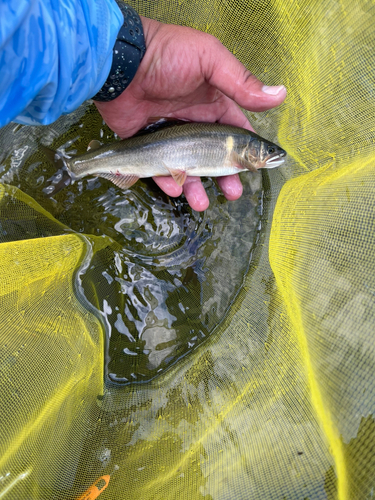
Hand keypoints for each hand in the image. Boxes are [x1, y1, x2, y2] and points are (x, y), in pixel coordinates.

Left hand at [95, 17, 285, 210]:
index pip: (235, 133)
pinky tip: (175, 189)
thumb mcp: (209, 60)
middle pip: (214, 157)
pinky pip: (160, 170)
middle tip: (233, 193)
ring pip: (188, 169)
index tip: (257, 169)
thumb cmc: (167, 56)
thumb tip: (280, 95)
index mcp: (212, 104)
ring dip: (196, 188)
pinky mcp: (147, 145)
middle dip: (224, 177)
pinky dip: (167, 182)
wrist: (120, 62)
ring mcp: (170, 136)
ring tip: (201, 203)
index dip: (246, 152)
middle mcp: (194, 123)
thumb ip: (241, 82)